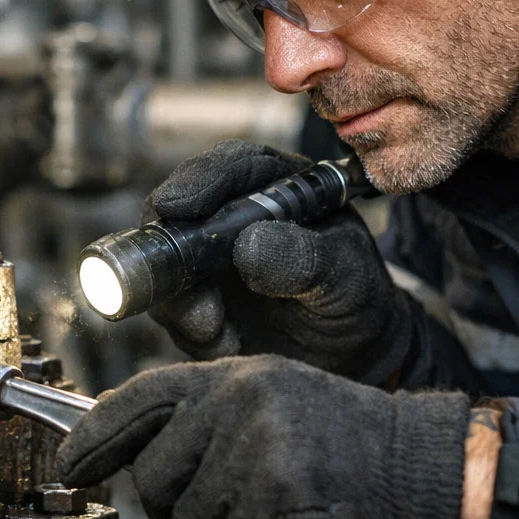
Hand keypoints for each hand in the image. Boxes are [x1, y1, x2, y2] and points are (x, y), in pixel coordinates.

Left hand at [57, 356, 470, 518]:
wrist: (419, 463)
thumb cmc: (343, 441)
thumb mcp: (270, 399)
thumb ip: (206, 420)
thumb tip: (133, 458)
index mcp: (230, 375)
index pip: (138, 400)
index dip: (94, 437)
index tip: (71, 466)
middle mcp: (237, 402)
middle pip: (156, 482)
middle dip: (185, 511)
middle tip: (238, 509)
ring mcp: (257, 448)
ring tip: (281, 516)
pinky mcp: (281, 496)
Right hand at [147, 140, 409, 383]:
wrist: (351, 352)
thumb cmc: (355, 297)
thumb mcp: (346, 275)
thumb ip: (306, 256)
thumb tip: (250, 245)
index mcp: (276, 186)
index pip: (231, 166)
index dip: (200, 180)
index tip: (177, 206)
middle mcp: (233, 215)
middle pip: (178, 208)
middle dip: (172, 245)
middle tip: (179, 282)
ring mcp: (208, 257)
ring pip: (163, 261)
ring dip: (178, 299)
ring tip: (215, 329)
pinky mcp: (194, 299)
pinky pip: (170, 308)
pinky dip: (188, 330)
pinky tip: (225, 344)